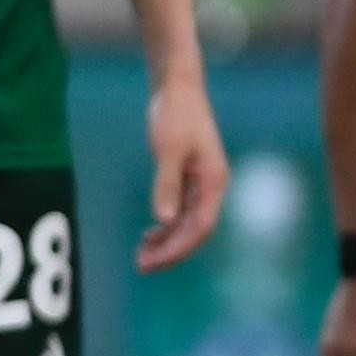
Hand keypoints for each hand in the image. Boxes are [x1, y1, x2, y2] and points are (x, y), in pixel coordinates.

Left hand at [138, 75, 228, 269]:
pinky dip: (166, 227)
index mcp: (214, 182)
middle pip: (196, 231)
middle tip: (142, 266)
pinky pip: (182, 213)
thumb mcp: (168, 149)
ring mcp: (202, 185)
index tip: (153, 261)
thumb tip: (164, 220)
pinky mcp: (190, 180)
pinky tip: (149, 235)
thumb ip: (166, 185)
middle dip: (171, 251)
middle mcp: (212, 188)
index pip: (201, 227)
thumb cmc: (176, 114)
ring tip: (141, 256)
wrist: (178, 88)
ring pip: (188, 225)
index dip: (178, 248)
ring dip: (167, 242)